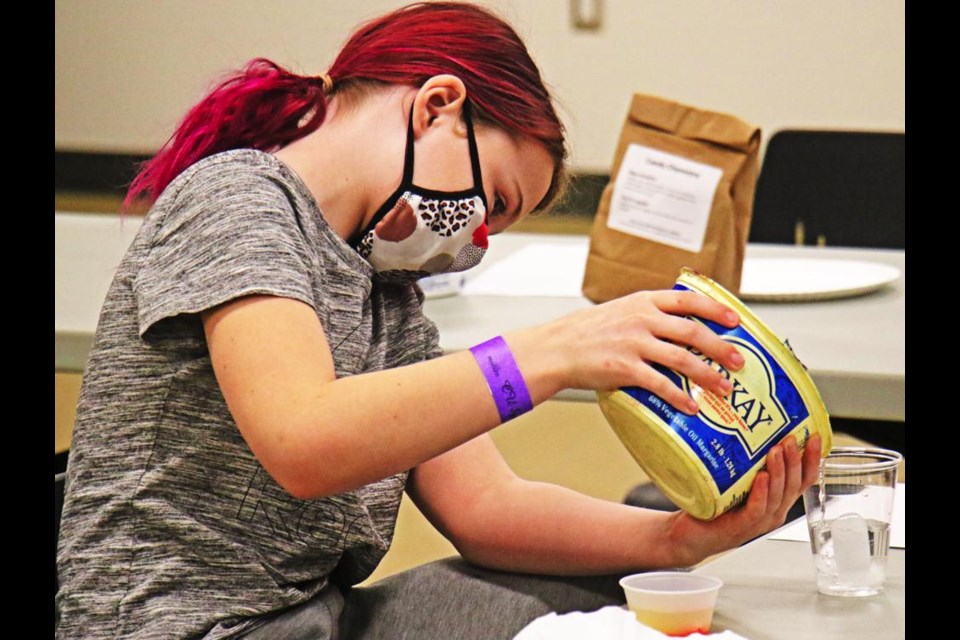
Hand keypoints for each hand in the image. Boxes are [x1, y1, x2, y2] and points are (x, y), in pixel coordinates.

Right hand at [515, 289, 744, 413]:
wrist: (555, 348)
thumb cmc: (587, 333)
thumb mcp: (620, 311)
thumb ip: (648, 315)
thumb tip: (681, 327)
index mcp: (642, 301)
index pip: (688, 299)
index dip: (716, 308)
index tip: (735, 319)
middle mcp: (641, 319)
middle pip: (692, 331)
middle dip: (720, 347)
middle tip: (738, 361)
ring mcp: (633, 343)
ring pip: (682, 358)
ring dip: (708, 374)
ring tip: (723, 387)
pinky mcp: (623, 368)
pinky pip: (659, 383)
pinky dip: (679, 396)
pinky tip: (691, 406)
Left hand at [666, 433, 822, 565]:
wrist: (689, 535)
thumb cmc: (714, 507)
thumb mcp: (736, 481)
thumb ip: (748, 462)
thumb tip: (749, 426)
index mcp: (776, 499)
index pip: (803, 479)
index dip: (812, 459)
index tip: (815, 437)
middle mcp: (772, 511)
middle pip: (793, 485)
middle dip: (795, 460)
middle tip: (791, 439)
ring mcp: (758, 520)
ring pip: (777, 495)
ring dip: (779, 471)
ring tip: (776, 451)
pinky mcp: (741, 526)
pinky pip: (756, 508)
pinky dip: (761, 492)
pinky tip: (761, 477)